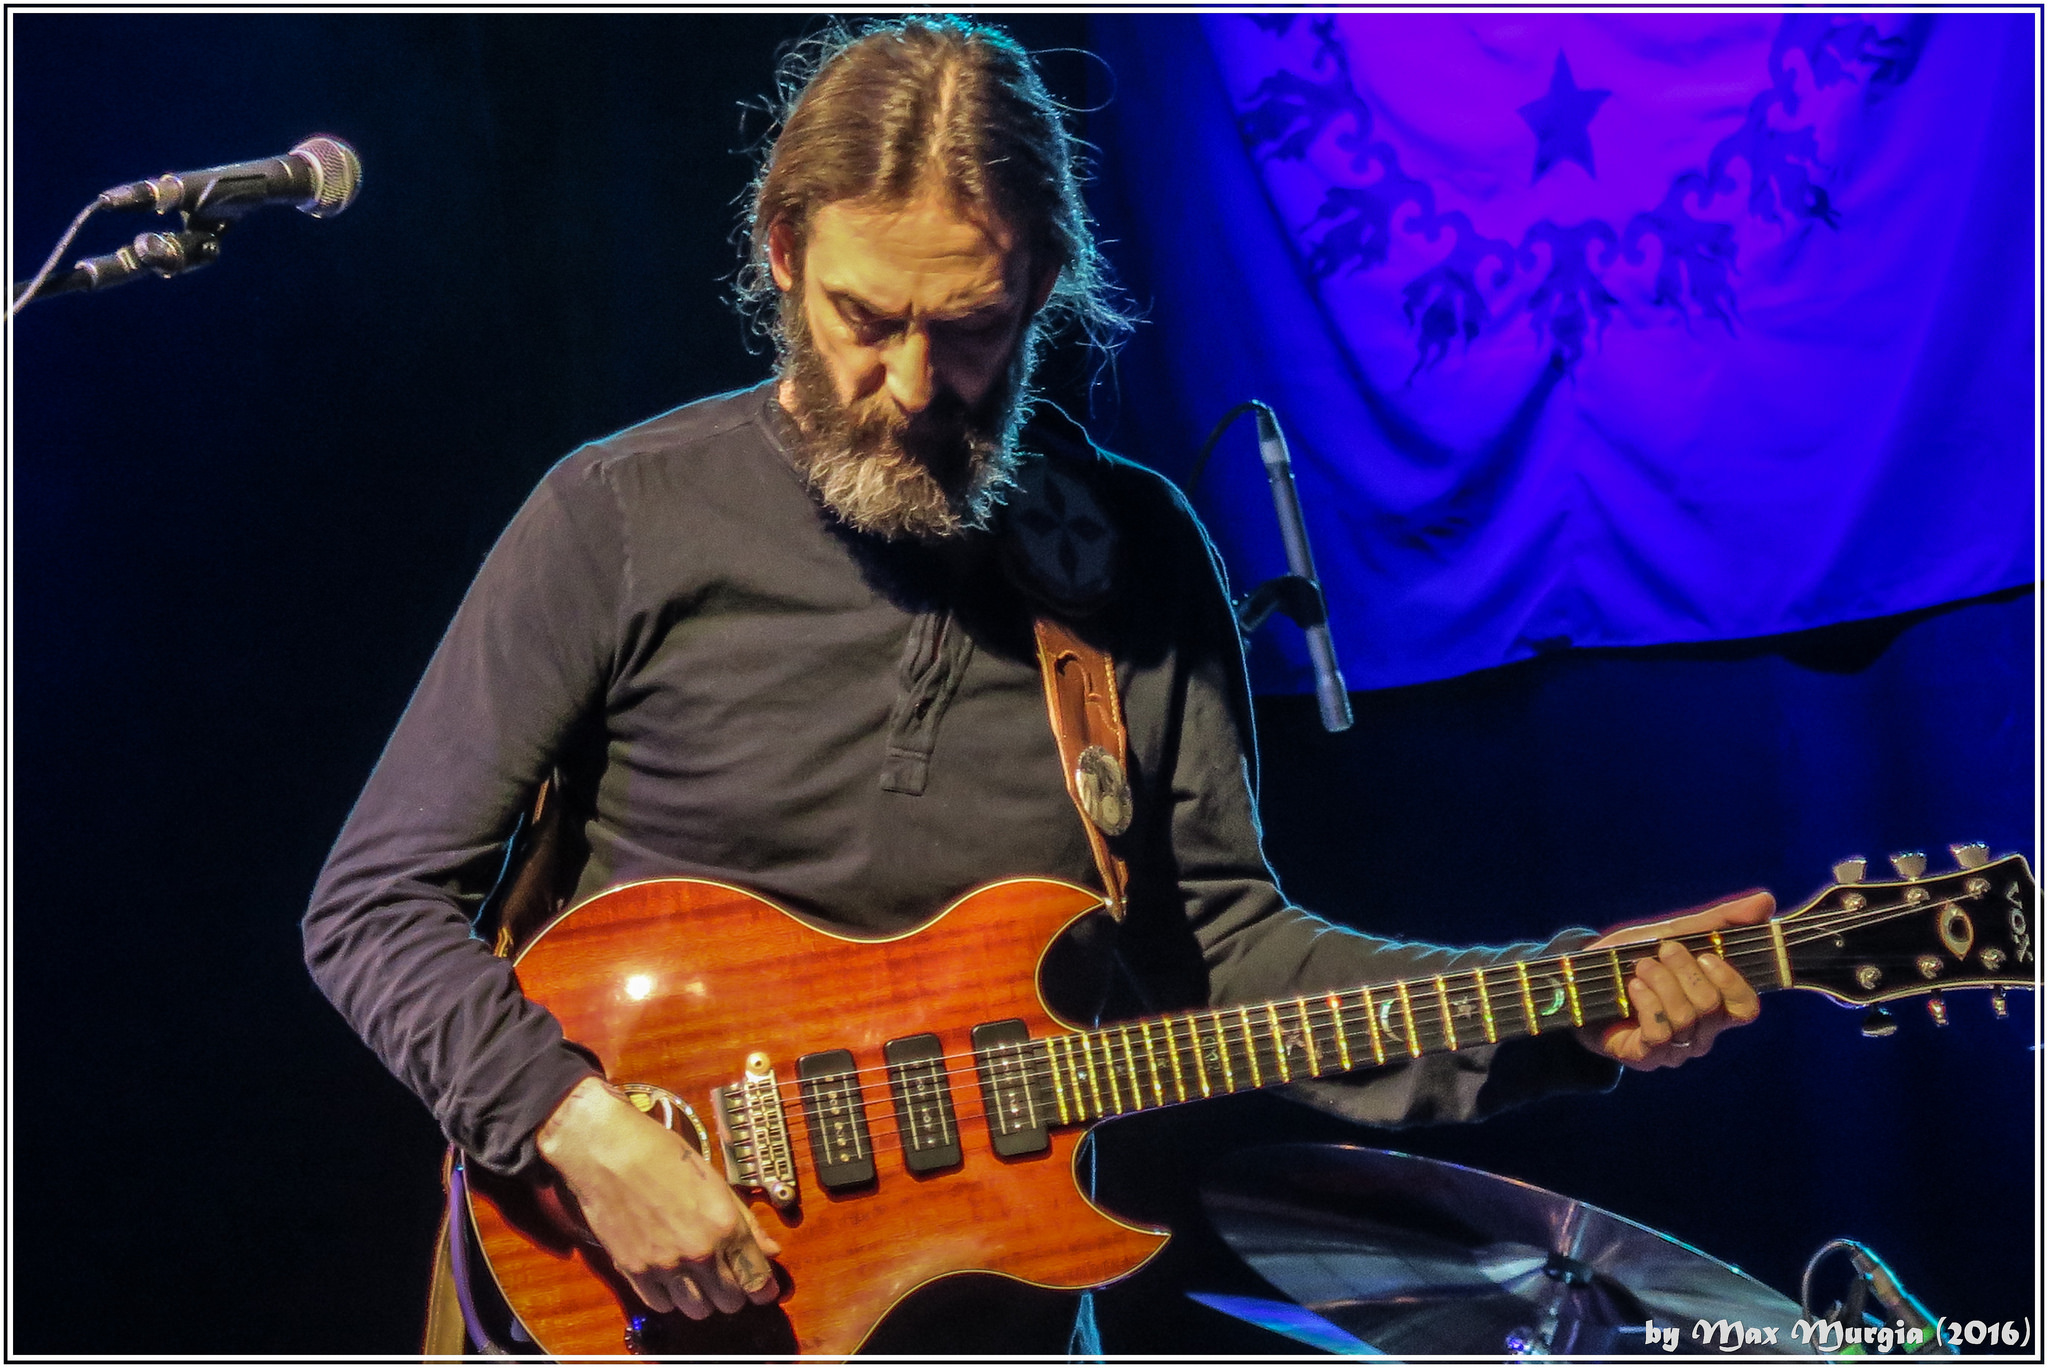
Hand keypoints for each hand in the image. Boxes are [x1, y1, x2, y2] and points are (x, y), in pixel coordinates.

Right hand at [535, 1075, 781, 1317]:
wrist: (609, 1152)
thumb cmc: (664, 1157)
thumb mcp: (716, 1182)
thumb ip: (746, 1223)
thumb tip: (772, 1251)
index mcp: (725, 1226)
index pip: (757, 1281)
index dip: (764, 1289)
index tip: (763, 1288)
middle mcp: (698, 1252)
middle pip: (729, 1303)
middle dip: (734, 1292)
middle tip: (727, 1276)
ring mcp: (664, 1266)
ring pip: (697, 1311)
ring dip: (703, 1298)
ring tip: (698, 1277)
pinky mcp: (634, 1271)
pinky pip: (662, 1305)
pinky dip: (670, 1297)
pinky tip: (670, 1276)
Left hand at [1575, 890, 1770, 1069]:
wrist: (1580, 979)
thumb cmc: (1633, 958)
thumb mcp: (1673, 932)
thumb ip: (1719, 921)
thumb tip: (1765, 901)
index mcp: (1715, 1006)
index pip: (1746, 1007)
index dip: (1731, 981)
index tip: (1706, 955)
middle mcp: (1701, 1032)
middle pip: (1711, 1006)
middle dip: (1684, 971)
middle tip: (1663, 950)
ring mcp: (1675, 1048)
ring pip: (1685, 1018)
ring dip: (1661, 983)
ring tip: (1640, 966)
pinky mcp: (1646, 1056)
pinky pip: (1659, 1034)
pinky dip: (1646, 1003)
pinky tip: (1632, 987)